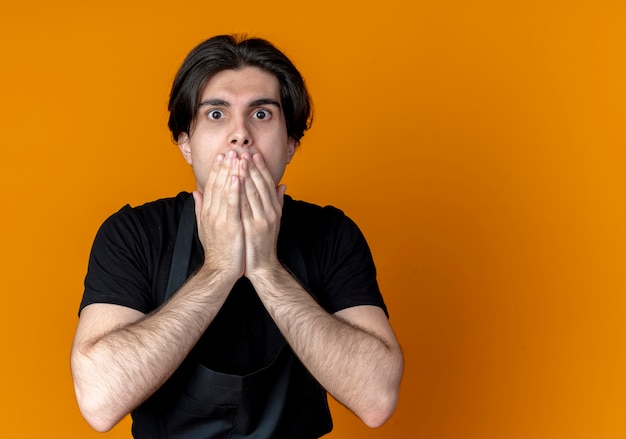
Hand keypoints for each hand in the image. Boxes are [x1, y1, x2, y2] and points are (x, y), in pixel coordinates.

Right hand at [193, 150, 244, 281]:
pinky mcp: (229, 225)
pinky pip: (233, 204)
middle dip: (225, 165)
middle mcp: (211, 212)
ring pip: (225, 190)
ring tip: (236, 157)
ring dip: (231, 172)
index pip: (211, 185)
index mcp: (207, 211)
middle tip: (231, 149)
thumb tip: (194, 192)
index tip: (222, 155)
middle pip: (218, 184)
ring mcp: (219, 218)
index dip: (217, 169)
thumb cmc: (218, 249)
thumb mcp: (205, 226)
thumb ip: (200, 208)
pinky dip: (235, 189)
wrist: (220, 270)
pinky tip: (238, 177)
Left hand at [239, 152, 285, 277]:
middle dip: (251, 166)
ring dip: (245, 174)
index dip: (261, 168)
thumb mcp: (274, 221)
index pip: (268, 183)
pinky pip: (244, 206)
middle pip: (260, 184)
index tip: (253, 154)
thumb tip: (282, 185)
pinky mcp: (253, 228)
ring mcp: (262, 220)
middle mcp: (270, 212)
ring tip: (238, 159)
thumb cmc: (263, 244)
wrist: (262, 266)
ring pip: (252, 191)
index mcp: (274, 209)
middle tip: (243, 150)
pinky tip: (233, 180)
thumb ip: (277, 202)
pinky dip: (239, 191)